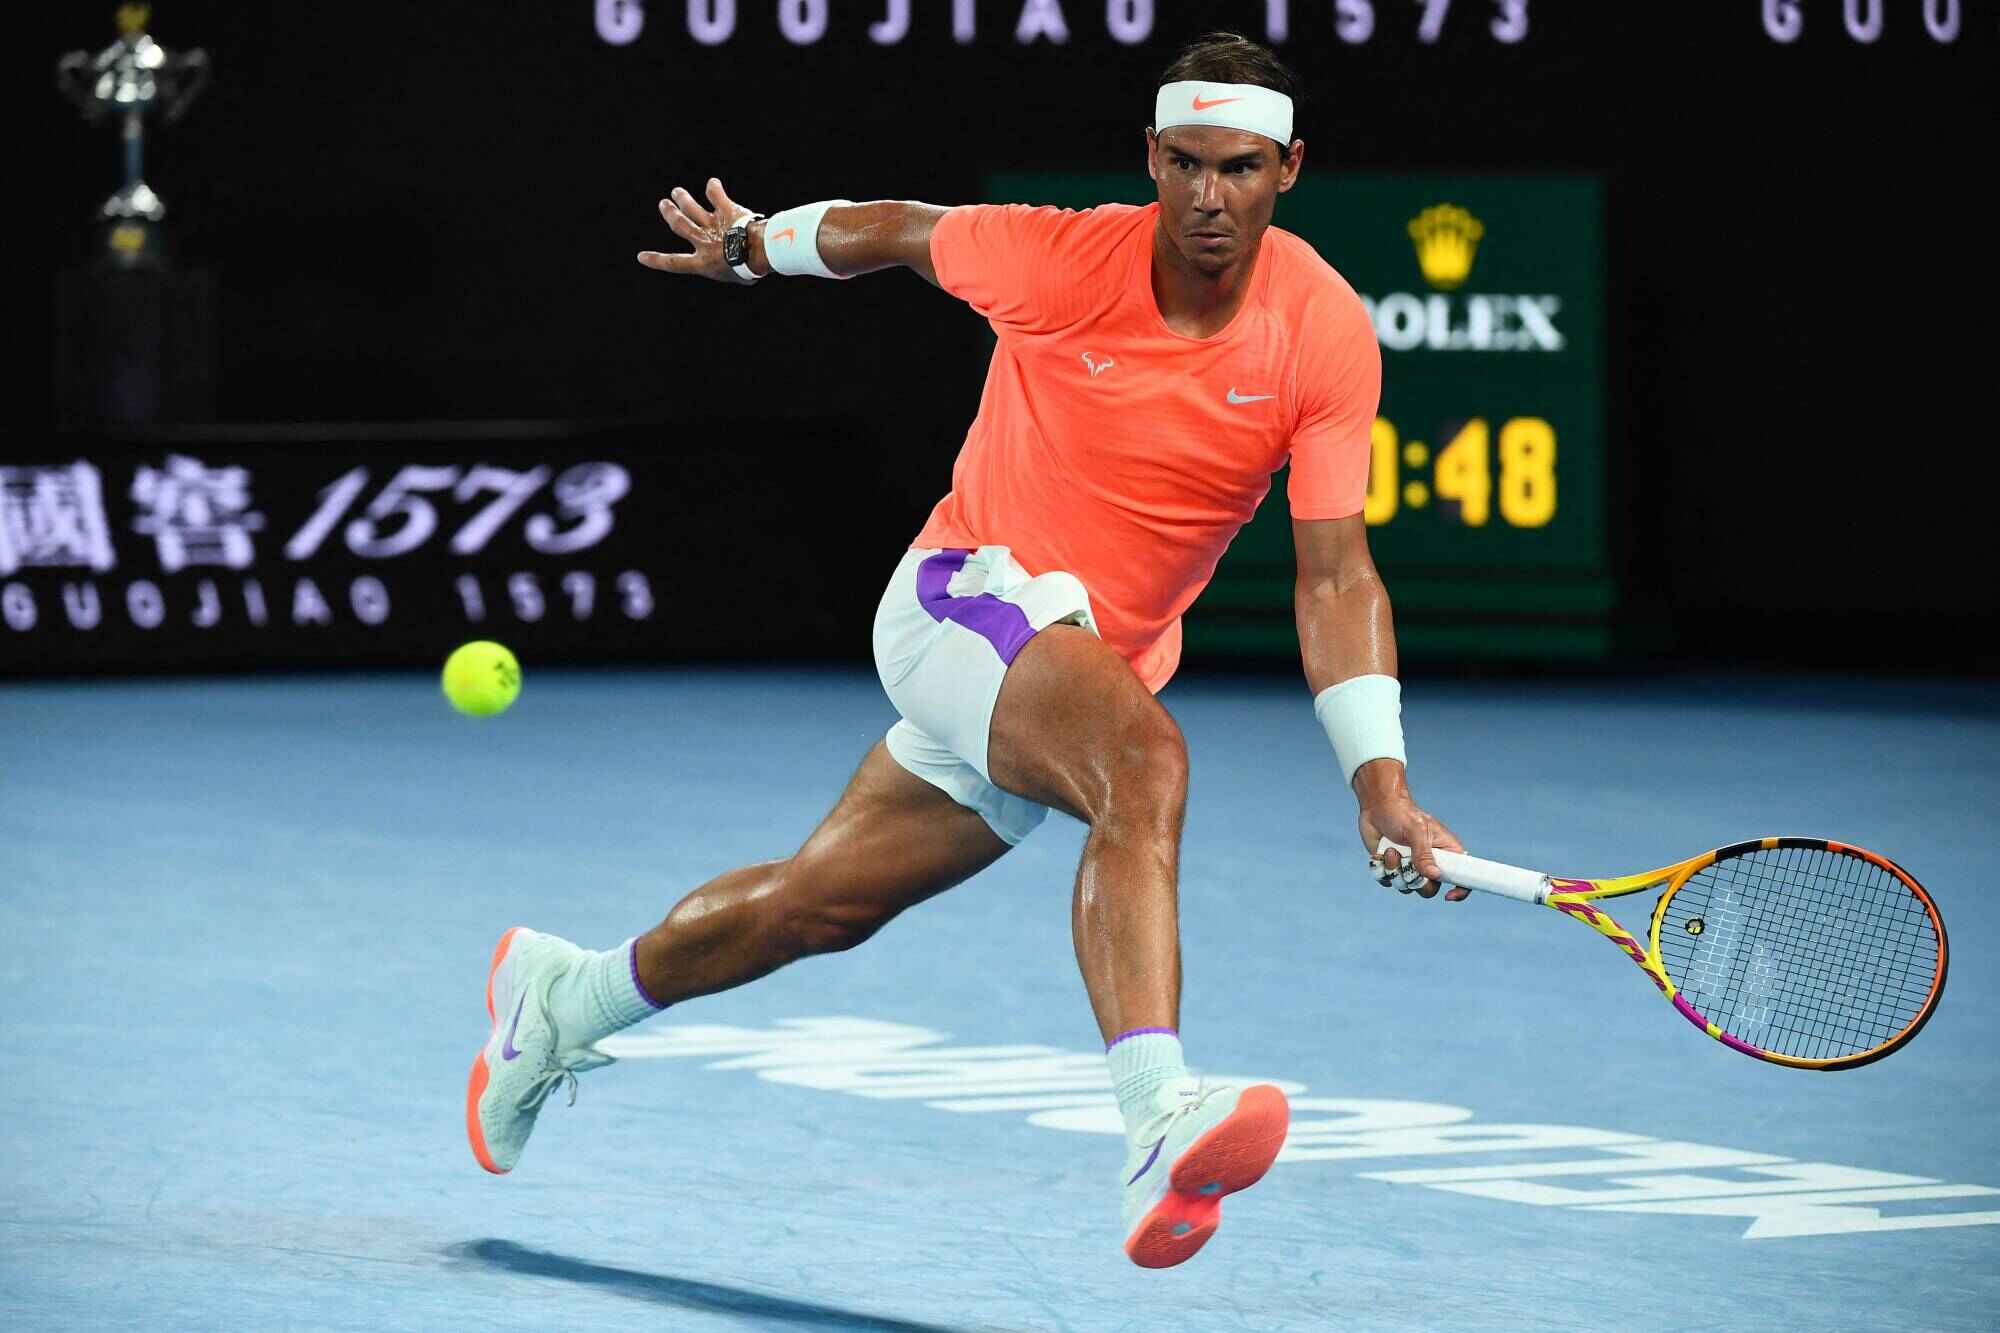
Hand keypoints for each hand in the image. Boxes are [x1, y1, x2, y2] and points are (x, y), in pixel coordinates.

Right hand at [636, 177, 759, 282]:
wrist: (758, 252)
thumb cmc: (751, 268)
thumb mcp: (737, 276)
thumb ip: (731, 267)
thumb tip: (739, 262)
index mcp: (702, 263)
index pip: (674, 263)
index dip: (657, 260)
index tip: (641, 256)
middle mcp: (703, 242)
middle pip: (679, 225)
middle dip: (670, 214)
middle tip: (664, 204)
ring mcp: (714, 225)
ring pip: (692, 209)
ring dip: (684, 200)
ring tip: (677, 192)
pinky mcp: (726, 211)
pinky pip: (716, 196)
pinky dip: (714, 188)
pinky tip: (713, 183)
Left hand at [1359, 795, 1467, 901]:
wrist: (1377, 807)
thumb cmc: (1402, 814)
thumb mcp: (1416, 831)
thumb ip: (1424, 854)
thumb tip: (1435, 876)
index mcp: (1445, 852)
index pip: (1461, 876)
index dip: (1460, 890)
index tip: (1449, 896)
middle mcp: (1429, 863)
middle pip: (1429, 889)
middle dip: (1415, 880)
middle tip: (1408, 863)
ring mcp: (1409, 867)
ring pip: (1405, 887)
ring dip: (1395, 871)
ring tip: (1391, 851)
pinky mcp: (1391, 868)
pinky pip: (1387, 882)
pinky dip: (1382, 869)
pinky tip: (1382, 854)